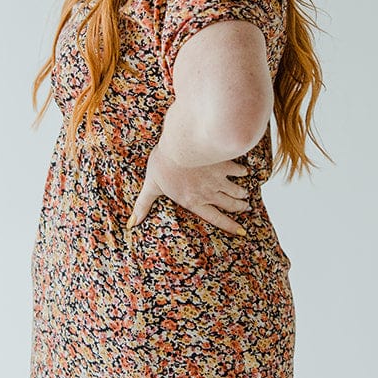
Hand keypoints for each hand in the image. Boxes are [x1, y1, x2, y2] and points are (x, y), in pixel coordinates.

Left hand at [127, 142, 250, 236]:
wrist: (182, 144)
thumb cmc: (164, 164)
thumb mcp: (151, 186)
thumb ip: (143, 205)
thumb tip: (131, 223)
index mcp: (193, 201)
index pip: (215, 219)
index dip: (230, 226)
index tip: (242, 232)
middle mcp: (209, 193)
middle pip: (229, 205)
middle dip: (239, 207)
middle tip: (245, 207)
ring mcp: (218, 179)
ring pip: (235, 190)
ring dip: (241, 194)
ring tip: (246, 195)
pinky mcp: (223, 164)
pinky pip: (237, 170)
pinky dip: (242, 173)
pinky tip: (244, 172)